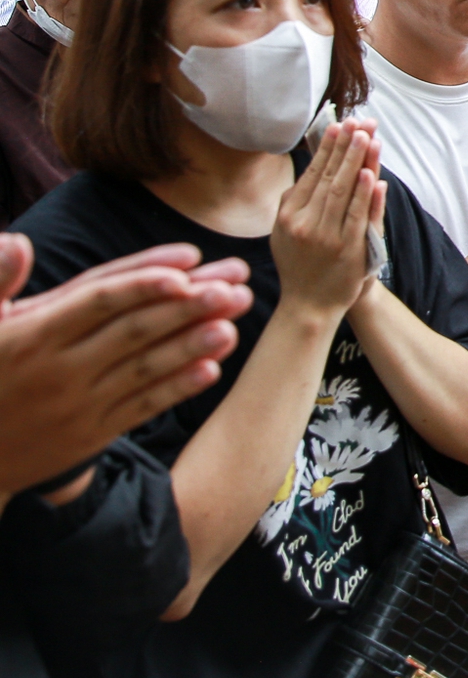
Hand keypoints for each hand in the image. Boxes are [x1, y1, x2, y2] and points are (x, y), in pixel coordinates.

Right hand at [0, 239, 251, 496]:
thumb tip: (18, 242)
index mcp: (33, 335)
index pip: (98, 300)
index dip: (144, 280)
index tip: (190, 261)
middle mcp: (59, 369)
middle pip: (133, 330)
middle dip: (188, 305)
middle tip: (235, 284)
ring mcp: (77, 404)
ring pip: (144, 369)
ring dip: (192, 345)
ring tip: (233, 323)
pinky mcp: (90, 435)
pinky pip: (140, 408)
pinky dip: (175, 388)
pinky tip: (212, 369)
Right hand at [271, 119, 384, 315]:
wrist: (308, 306)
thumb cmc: (299, 265)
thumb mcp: (283, 232)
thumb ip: (293, 202)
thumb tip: (309, 169)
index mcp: (288, 215)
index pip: (312, 174)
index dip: (327, 148)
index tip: (338, 125)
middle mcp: (305, 223)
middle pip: (329, 177)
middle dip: (345, 147)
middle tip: (358, 122)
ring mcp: (326, 236)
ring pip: (343, 192)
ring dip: (356, 162)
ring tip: (367, 137)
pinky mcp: (347, 249)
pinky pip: (357, 217)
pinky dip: (364, 195)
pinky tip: (370, 174)